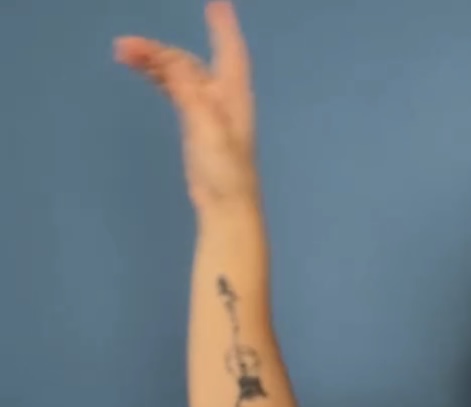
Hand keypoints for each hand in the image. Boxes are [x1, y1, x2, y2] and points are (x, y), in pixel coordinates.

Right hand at [114, 1, 258, 212]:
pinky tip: (149, 73)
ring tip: (123, 54)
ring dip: (156, 63)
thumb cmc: (224, 170)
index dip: (224, 28)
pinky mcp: (198, 129)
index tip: (217, 4)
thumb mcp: (207, 126)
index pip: (230, 53)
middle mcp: (225, 100)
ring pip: (181, 77)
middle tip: (124, 45)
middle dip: (161, 50)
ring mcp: (211, 114)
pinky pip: (178, 93)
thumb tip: (170, 62)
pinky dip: (163, 80)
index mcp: (233, 97)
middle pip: (191, 64)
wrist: (226, 207)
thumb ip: (190, 93)